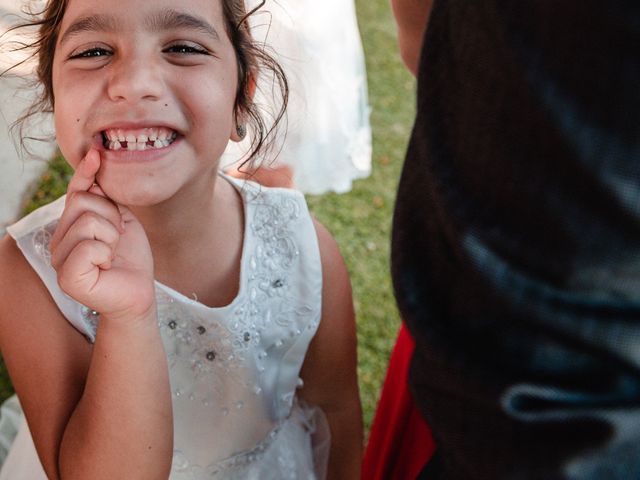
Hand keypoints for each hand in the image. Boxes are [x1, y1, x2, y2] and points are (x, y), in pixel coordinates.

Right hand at [50, 149, 155, 320]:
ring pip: (88, 222)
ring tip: (112, 254)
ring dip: (112, 237)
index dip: (86, 172)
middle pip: (83, 202)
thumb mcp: (121, 220)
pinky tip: (107, 266)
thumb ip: (105, 197)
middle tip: (117, 238)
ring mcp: (59, 259)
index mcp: (71, 226)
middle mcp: (59, 240)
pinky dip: (106, 253)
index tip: (97, 153)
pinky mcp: (67, 277)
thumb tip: (95, 159)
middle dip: (112, 217)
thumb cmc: (130, 258)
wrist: (138, 293)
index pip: (75, 192)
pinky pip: (89, 246)